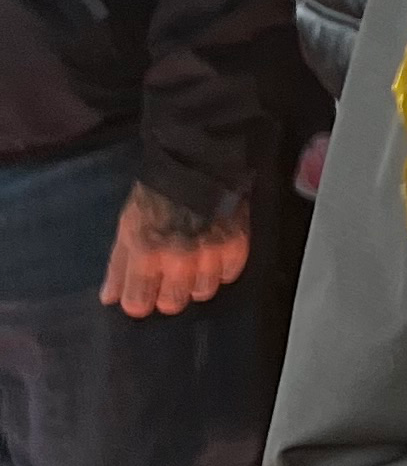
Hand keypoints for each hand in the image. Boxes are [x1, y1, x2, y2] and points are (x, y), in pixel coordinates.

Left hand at [99, 181, 249, 318]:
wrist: (199, 160)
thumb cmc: (155, 195)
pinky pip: (229, 274)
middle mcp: (178, 259)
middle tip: (170, 277)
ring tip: (195, 265)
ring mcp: (210, 252)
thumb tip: (110, 299)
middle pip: (172, 304)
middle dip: (168, 293)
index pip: (138, 304)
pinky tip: (215, 255)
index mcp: (146, 254)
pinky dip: (222, 268)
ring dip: (197, 282)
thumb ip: (118, 265)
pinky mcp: (237, 242)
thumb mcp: (127, 226)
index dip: (139, 299)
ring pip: (203, 292)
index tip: (143, 290)